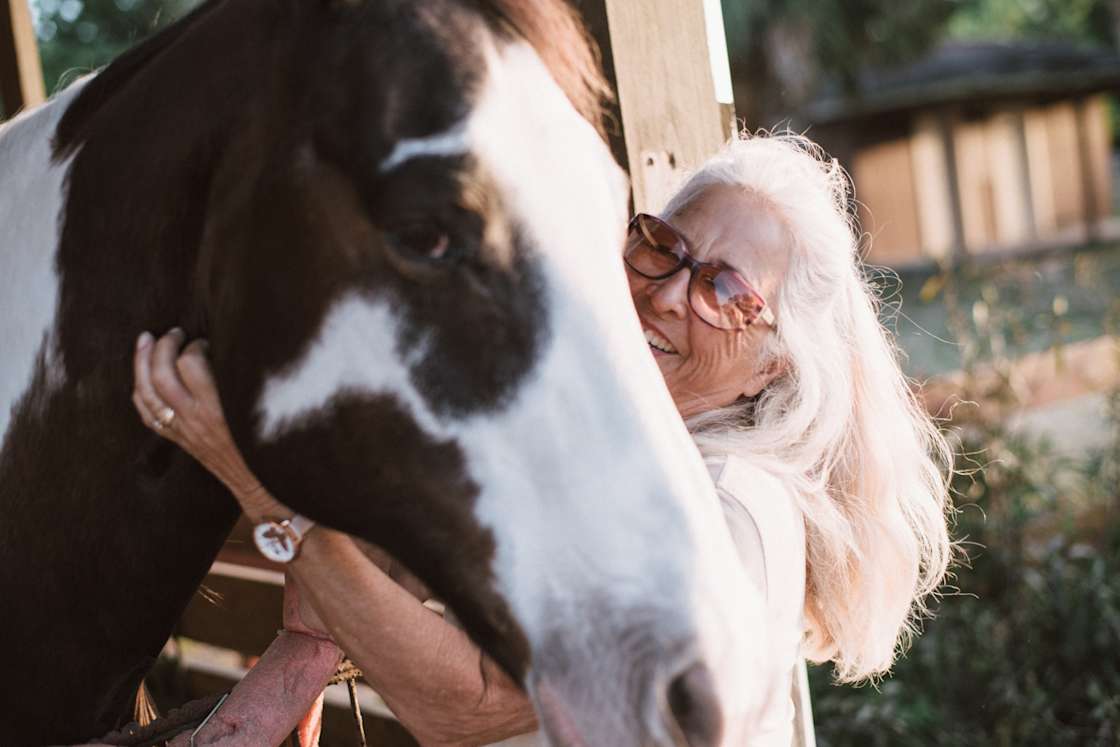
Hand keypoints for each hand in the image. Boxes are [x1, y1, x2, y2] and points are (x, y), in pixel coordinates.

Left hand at [131, 328, 281, 520]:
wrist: (259, 482)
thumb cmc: (266, 445)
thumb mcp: (260, 408)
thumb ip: (242, 381)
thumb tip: (225, 353)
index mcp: (217, 408)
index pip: (191, 363)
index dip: (195, 345)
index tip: (205, 342)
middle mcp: (194, 418)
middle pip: (161, 374)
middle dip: (163, 346)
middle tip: (173, 333)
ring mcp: (181, 430)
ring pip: (146, 392)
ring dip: (141, 363)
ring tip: (146, 341)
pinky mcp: (177, 439)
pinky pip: (146, 413)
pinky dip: (139, 391)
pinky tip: (141, 377)